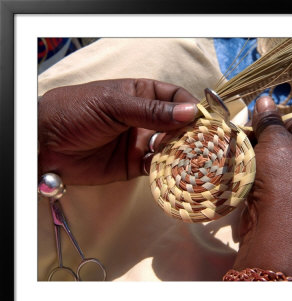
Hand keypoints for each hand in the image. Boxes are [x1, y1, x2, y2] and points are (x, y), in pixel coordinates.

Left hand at [38, 79, 198, 184]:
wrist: (45, 145)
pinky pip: (158, 167)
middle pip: (177, 125)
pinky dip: (168, 170)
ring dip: (183, 152)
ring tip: (194, 159)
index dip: (190, 107)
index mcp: (141, 95)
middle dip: (191, 133)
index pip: (174, 98)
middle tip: (204, 144)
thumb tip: (189, 112)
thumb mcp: (114, 104)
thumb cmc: (76, 112)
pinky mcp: (135, 166)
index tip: (203, 120)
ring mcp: (141, 143)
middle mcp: (145, 119)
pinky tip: (175, 171)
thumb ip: (151, 111)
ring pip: (171, 147)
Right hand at [234, 96, 291, 279]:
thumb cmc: (283, 177)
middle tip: (236, 135)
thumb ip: (268, 120)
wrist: (276, 228)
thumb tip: (265, 98)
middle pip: (278, 144)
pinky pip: (260, 178)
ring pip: (266, 162)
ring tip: (231, 151)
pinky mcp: (275, 199)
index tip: (250, 120)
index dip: (272, 120)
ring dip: (249, 157)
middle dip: (257, 139)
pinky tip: (234, 169)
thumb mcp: (276, 142)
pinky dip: (248, 173)